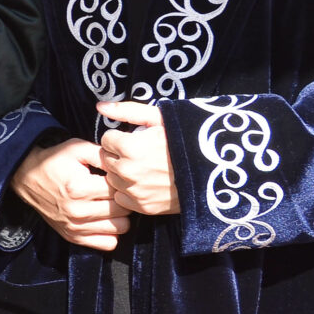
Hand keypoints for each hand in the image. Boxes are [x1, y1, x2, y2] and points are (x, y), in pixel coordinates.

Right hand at [10, 138, 130, 249]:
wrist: (26, 177)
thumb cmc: (54, 161)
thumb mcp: (76, 148)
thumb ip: (102, 155)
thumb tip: (125, 164)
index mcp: (80, 188)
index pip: (119, 191)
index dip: (122, 183)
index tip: (116, 179)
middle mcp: (77, 211)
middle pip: (122, 210)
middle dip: (123, 199)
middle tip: (115, 191)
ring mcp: (75, 227)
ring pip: (120, 228)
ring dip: (120, 216)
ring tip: (111, 205)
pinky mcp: (73, 236)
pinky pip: (108, 243)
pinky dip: (111, 232)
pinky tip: (104, 219)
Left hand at [97, 99, 179, 216]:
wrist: (214, 172)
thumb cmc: (187, 140)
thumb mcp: (160, 118)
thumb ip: (127, 111)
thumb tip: (100, 106)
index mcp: (130, 147)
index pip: (107, 139)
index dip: (120, 138)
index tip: (135, 139)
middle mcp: (128, 171)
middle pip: (106, 160)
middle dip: (118, 155)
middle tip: (140, 154)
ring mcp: (135, 191)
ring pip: (112, 179)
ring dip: (121, 173)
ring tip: (143, 168)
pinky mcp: (143, 207)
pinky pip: (122, 198)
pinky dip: (129, 191)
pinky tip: (145, 183)